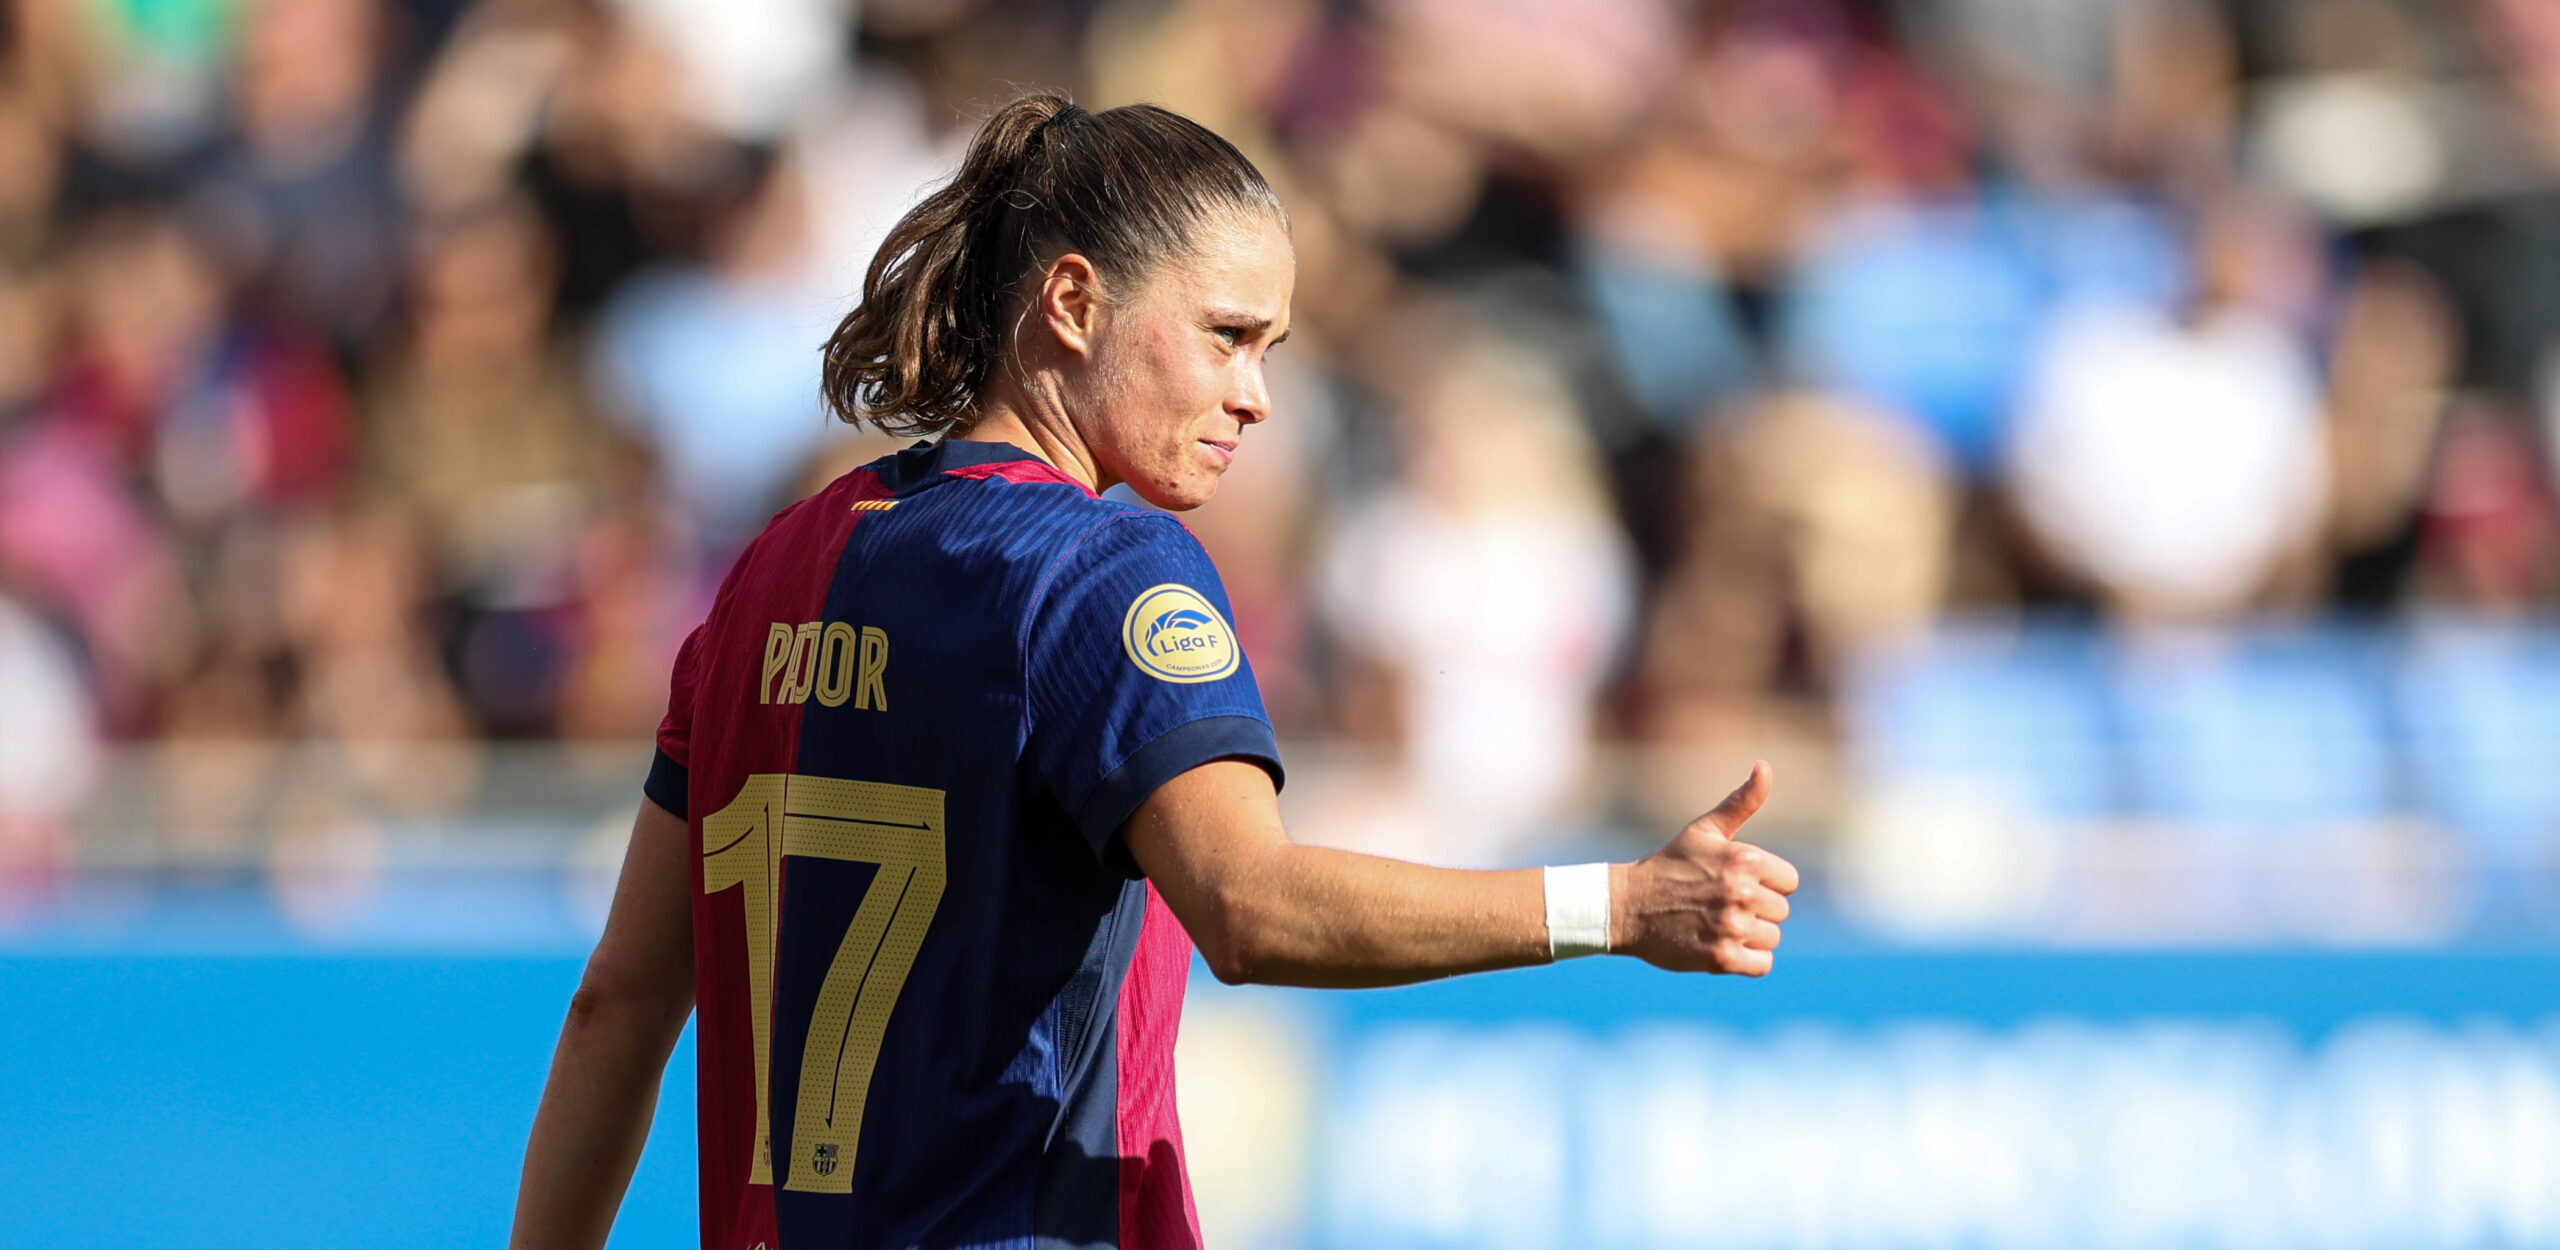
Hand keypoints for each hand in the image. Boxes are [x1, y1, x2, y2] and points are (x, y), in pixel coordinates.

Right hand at [1613, 761, 1796, 975]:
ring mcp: (1731, 927)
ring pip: (1771, 938)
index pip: (1789, 882)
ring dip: (1750, 935)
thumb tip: (1765, 765)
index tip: (1736, 884)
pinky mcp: (1721, 958)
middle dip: (1756, 910)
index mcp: (1744, 860)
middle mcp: (1741, 893)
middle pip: (1780, 912)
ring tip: (1718, 924)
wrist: (1626, 907)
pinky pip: (1762, 965)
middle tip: (1720, 905)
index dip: (1766, 883)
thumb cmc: (1669, 865)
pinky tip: (1723, 946)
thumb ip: (1742, 801)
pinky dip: (1747, 960)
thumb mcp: (1704, 829)